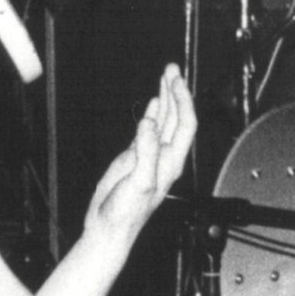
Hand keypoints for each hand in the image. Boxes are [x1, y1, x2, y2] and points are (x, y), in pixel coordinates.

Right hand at [84, 65, 194, 244]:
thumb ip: (146, 152)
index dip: (182, 101)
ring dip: (166, 97)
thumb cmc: (126, 213)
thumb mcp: (140, 181)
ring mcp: (151, 154)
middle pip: (177, 117)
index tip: (176, 81)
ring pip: (164, 120)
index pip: (185, 124)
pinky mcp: (135, 157)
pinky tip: (154, 102)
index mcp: (171, 162)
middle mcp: (165, 156)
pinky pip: (149, 129)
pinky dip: (152, 113)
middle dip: (176, 91)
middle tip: (172, 69)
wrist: (109, 227)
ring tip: (166, 76)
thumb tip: (149, 124)